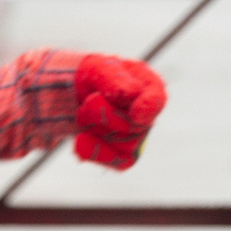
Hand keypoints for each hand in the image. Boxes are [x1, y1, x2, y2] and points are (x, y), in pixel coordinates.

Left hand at [74, 55, 166, 170]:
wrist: (74, 92)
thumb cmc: (92, 75)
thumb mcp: (98, 67)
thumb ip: (114, 78)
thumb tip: (130, 93)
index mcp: (148, 86)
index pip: (156, 100)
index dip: (148, 108)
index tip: (136, 114)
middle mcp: (147, 113)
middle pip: (134, 126)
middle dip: (105, 115)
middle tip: (89, 101)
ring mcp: (137, 136)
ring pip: (123, 144)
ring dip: (96, 129)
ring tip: (83, 112)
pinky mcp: (123, 154)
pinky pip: (116, 162)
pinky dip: (95, 151)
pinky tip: (80, 141)